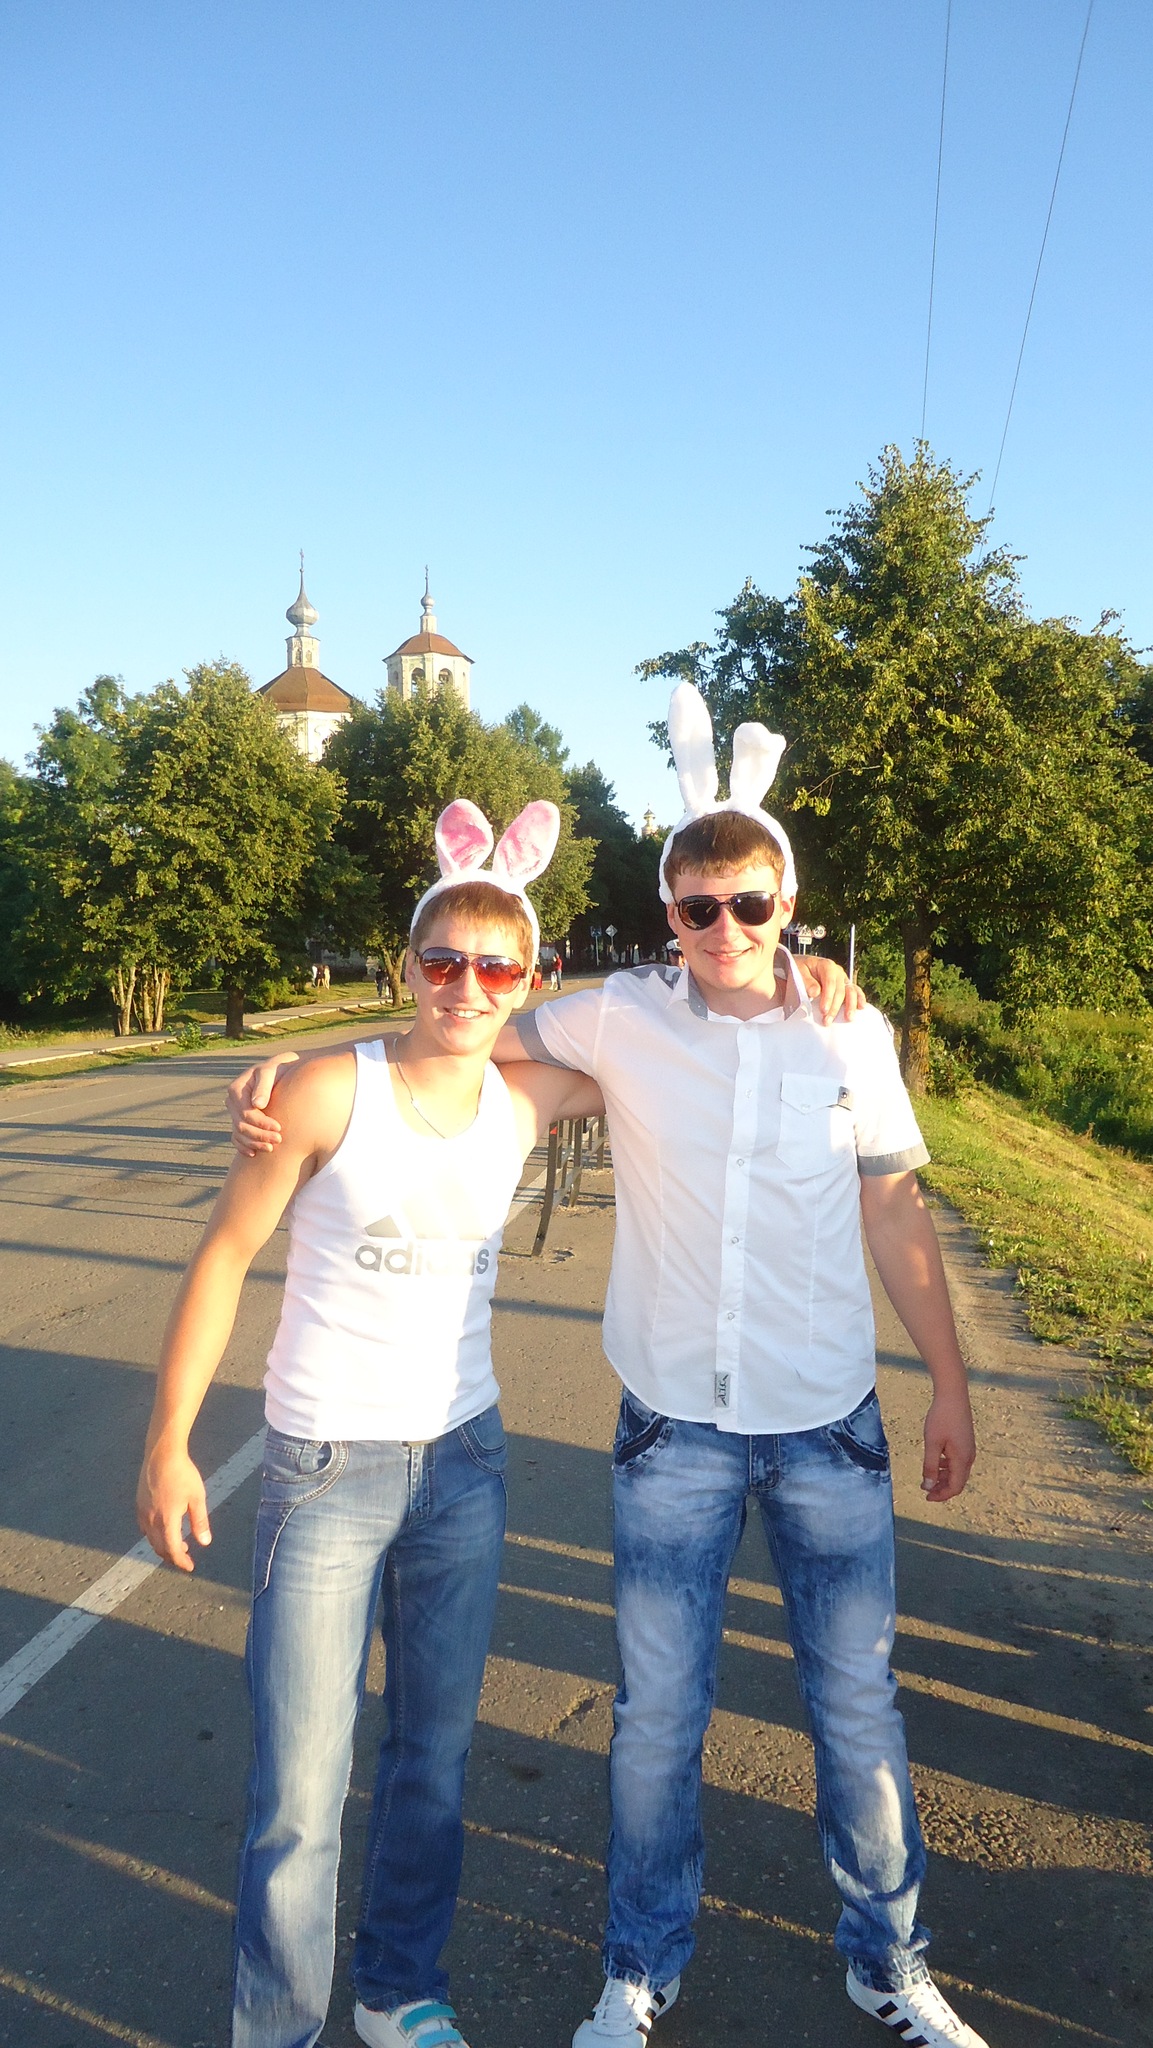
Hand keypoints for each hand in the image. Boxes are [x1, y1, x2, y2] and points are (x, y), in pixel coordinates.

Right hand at [136, 1447, 211, 1570]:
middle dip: (172, 1556)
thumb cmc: (183, 1473)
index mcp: (166, 1520)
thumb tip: (204, 1543)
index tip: (189, 1567)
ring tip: (178, 1543)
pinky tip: (164, 1529)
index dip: (181, 1561)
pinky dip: (154, 1535)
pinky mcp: (138, 1504)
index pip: (172, 1550)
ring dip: (163, 1546)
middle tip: (185, 1557)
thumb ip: (199, 1522)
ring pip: (150, 1539)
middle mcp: (151, 1519)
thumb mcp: (197, 1497)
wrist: (162, 1453)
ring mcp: (142, 1512)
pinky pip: (144, 1527)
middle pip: (159, 1547)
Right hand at [226, 1051, 299, 1152]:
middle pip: (242, 1125)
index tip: (278, 1127)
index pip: (245, 1112)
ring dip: (254, 1143)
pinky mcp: (240, 1120)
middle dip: (260, 1135)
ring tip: (271, 1148)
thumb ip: (264, 1087)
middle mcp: (232, 1102)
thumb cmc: (276, 1070)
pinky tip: (254, 1154)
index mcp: (236, 1089)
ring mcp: (235, 1112)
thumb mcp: (270, 1073)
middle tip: (278, 1139)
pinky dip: (243, 1147)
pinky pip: (236, 1138)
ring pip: (239, 1134)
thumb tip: (257, 1104)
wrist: (279, 1072)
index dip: (261, 1123)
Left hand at [797, 955, 864, 1022]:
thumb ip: (806, 981)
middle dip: (835, 1007)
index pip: (830, 982)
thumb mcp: (798, 972)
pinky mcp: (845, 985)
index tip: (823, 1010)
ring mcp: (842, 978)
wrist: (801, 967)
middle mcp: (837, 971)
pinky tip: (862, 1007)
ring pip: (851, 991)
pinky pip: (855, 991)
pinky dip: (860, 999)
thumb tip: (815, 992)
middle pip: (840, 990)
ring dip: (850, 1006)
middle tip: (827, 1020)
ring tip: (848, 1018)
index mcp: (826, 966)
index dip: (828, 997)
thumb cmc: (798, 969)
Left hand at [921, 1390, 975, 1502]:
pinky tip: (936, 1462)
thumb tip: (928, 1486)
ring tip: (928, 1477)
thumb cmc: (941, 1417)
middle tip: (926, 1490)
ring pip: (958, 1471)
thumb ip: (931, 1466)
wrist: (953, 1394)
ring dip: (944, 1478)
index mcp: (962, 1459)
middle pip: (958, 1481)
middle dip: (942, 1488)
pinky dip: (947, 1467)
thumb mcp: (932, 1443)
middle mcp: (969, 1457)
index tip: (927, 1497)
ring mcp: (969, 1449)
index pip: (955, 1487)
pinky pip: (958, 1461)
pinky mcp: (966, 1441)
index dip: (941, 1495)